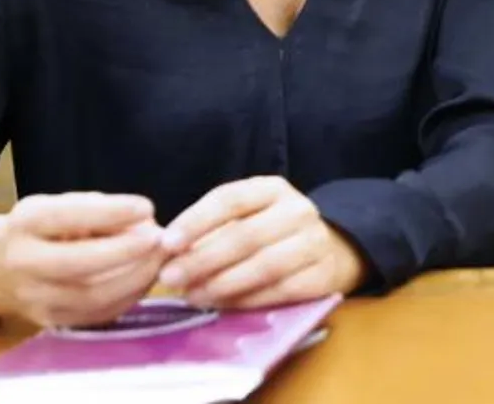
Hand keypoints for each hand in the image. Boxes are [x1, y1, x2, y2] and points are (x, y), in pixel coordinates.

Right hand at [0, 192, 165, 326]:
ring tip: (161, 259)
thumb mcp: (59, 206)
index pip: (64, 216)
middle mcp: (22, 263)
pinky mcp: (51, 322)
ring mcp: (34, 299)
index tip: (146, 207)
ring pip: (90, 296)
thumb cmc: (41, 229)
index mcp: (24, 224)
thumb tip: (144, 221)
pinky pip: (96, 314)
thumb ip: (97, 210)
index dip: (108, 213)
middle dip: (125, 252)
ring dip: (135, 278)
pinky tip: (147, 278)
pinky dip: (128, 297)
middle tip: (160, 239)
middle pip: (76, 264)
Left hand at [158, 176, 365, 309]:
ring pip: (265, 265)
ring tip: (193, 295)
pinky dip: (247, 300)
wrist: (326, 250)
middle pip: (246, 235)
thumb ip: (209, 231)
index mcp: (273, 189)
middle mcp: (299, 210)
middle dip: (203, 259)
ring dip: (222, 284)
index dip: (196, 221)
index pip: (230, 199)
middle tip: (170, 277)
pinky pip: (281, 291)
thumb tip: (168, 253)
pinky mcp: (323, 275)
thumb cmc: (269, 233)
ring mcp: (316, 242)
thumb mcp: (243, 218)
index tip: (166, 243)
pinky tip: (223, 305)